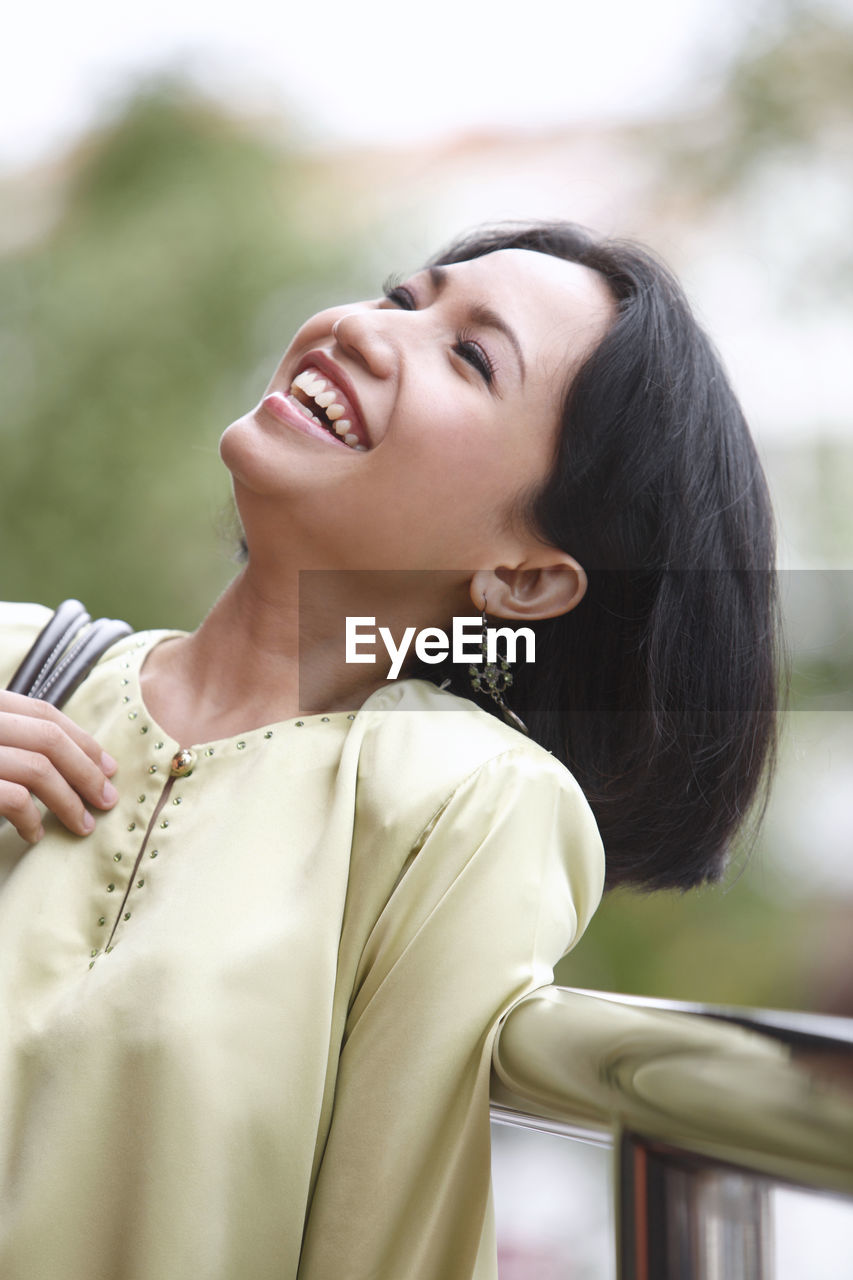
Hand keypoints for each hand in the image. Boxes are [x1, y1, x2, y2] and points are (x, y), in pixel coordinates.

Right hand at [0, 691, 118, 842]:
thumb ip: (18, 737)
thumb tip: (84, 761)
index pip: (44, 714)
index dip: (82, 741)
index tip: (109, 768)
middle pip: (49, 739)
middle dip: (86, 772)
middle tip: (107, 801)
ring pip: (39, 769)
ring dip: (69, 802)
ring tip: (82, 826)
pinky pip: (16, 799)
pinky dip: (31, 820)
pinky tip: (36, 835)